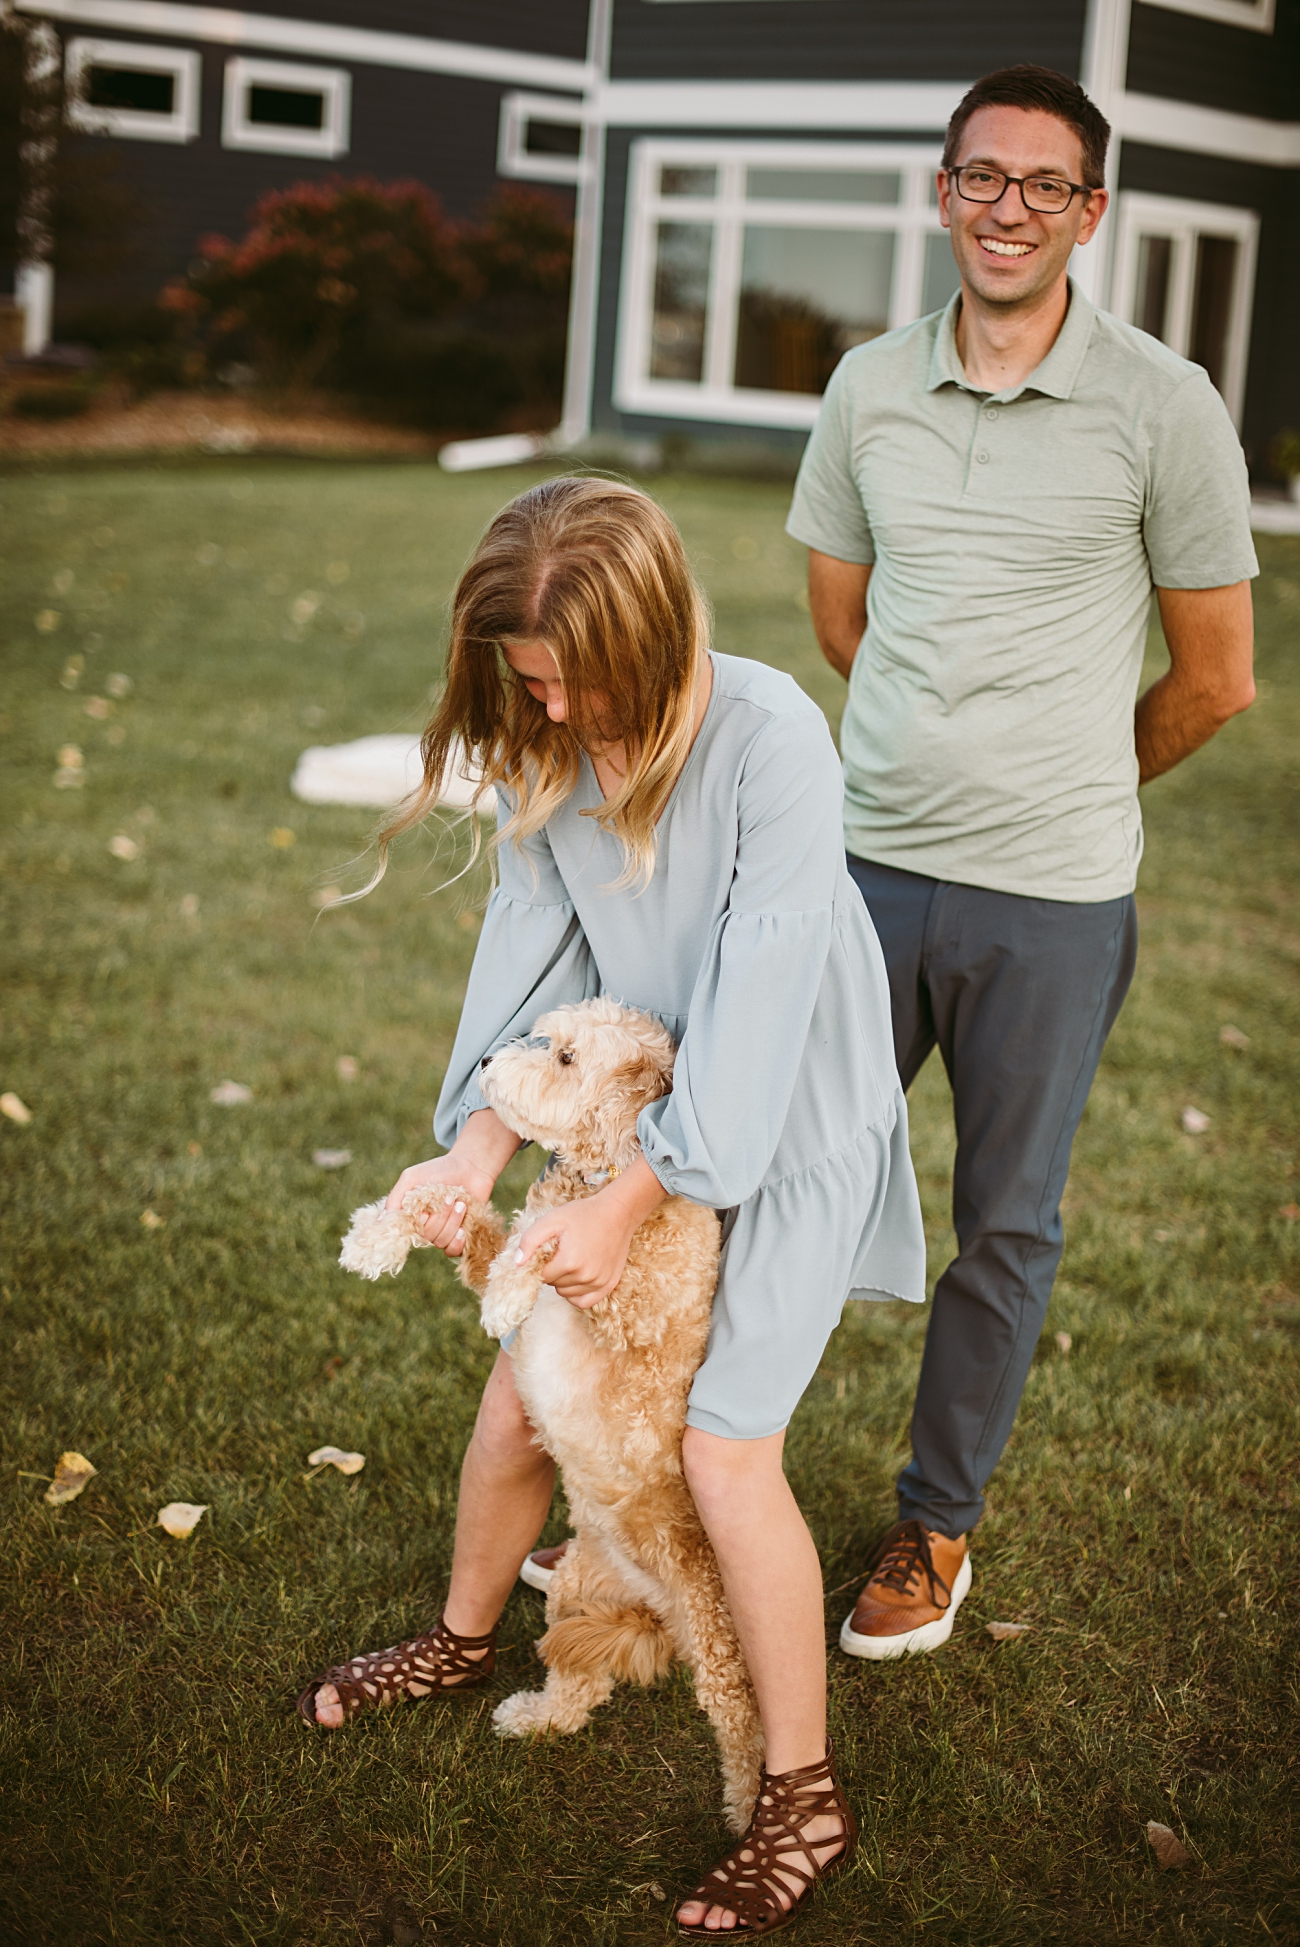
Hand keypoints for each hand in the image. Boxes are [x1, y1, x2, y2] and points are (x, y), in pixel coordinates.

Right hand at [385, 1110, 519, 1257]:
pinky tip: (463, 1229)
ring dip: (452, 1222)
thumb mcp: (411, 1178)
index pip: (406, 1231)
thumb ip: (395, 1199)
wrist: (472, 1166)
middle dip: (440, 1216)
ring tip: (461, 1204)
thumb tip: (380, 1222)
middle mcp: (425, 1226)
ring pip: (440, 1241)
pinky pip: (452, 1251)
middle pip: (427, 1235)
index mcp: (412, 1215)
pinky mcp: (460, 1237)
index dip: (416, 1222)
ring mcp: (442, 1232)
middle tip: (449, 1197)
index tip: (425, 1210)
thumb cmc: (440, 1170)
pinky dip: (457, 1242)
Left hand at [514, 1191, 637, 1305]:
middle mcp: (585, 1276)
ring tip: (572, 1260)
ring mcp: (599, 1283)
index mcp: (569, 1262)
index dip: (542, 1263)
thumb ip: (530, 1240)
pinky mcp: (609, 1285)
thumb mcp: (552, 1219)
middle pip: (554, 1285)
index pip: (542, 1276)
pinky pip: (584, 1301)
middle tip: (562, 1252)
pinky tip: (578, 1277)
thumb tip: (517, 1263)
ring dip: (565, 1281)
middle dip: (553, 1271)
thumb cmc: (583, 1214)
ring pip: (567, 1293)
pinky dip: (577, 1293)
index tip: (551, 1250)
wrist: (617, 1213)